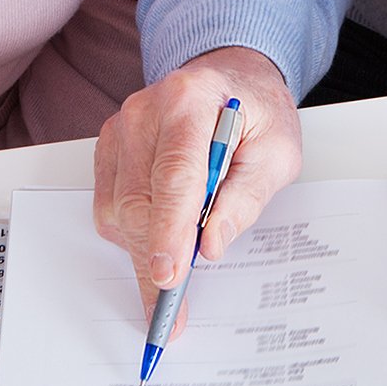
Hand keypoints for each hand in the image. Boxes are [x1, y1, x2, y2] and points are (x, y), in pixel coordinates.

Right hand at [93, 47, 301, 310]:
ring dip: (144, 249)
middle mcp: (145, 110)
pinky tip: (163, 234)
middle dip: (155, 257)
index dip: (170, 231)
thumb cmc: (257, 114)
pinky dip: (133, 233)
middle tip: (172, 306)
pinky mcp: (109, 148)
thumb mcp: (277, 152)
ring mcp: (121, 128)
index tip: (170, 277)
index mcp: (191, 99)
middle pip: (139, 199)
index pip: (175, 174)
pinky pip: (109, 207)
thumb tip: (211, 244)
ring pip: (118, 210)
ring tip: (176, 268)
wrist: (232, 80)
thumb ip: (246, 196)